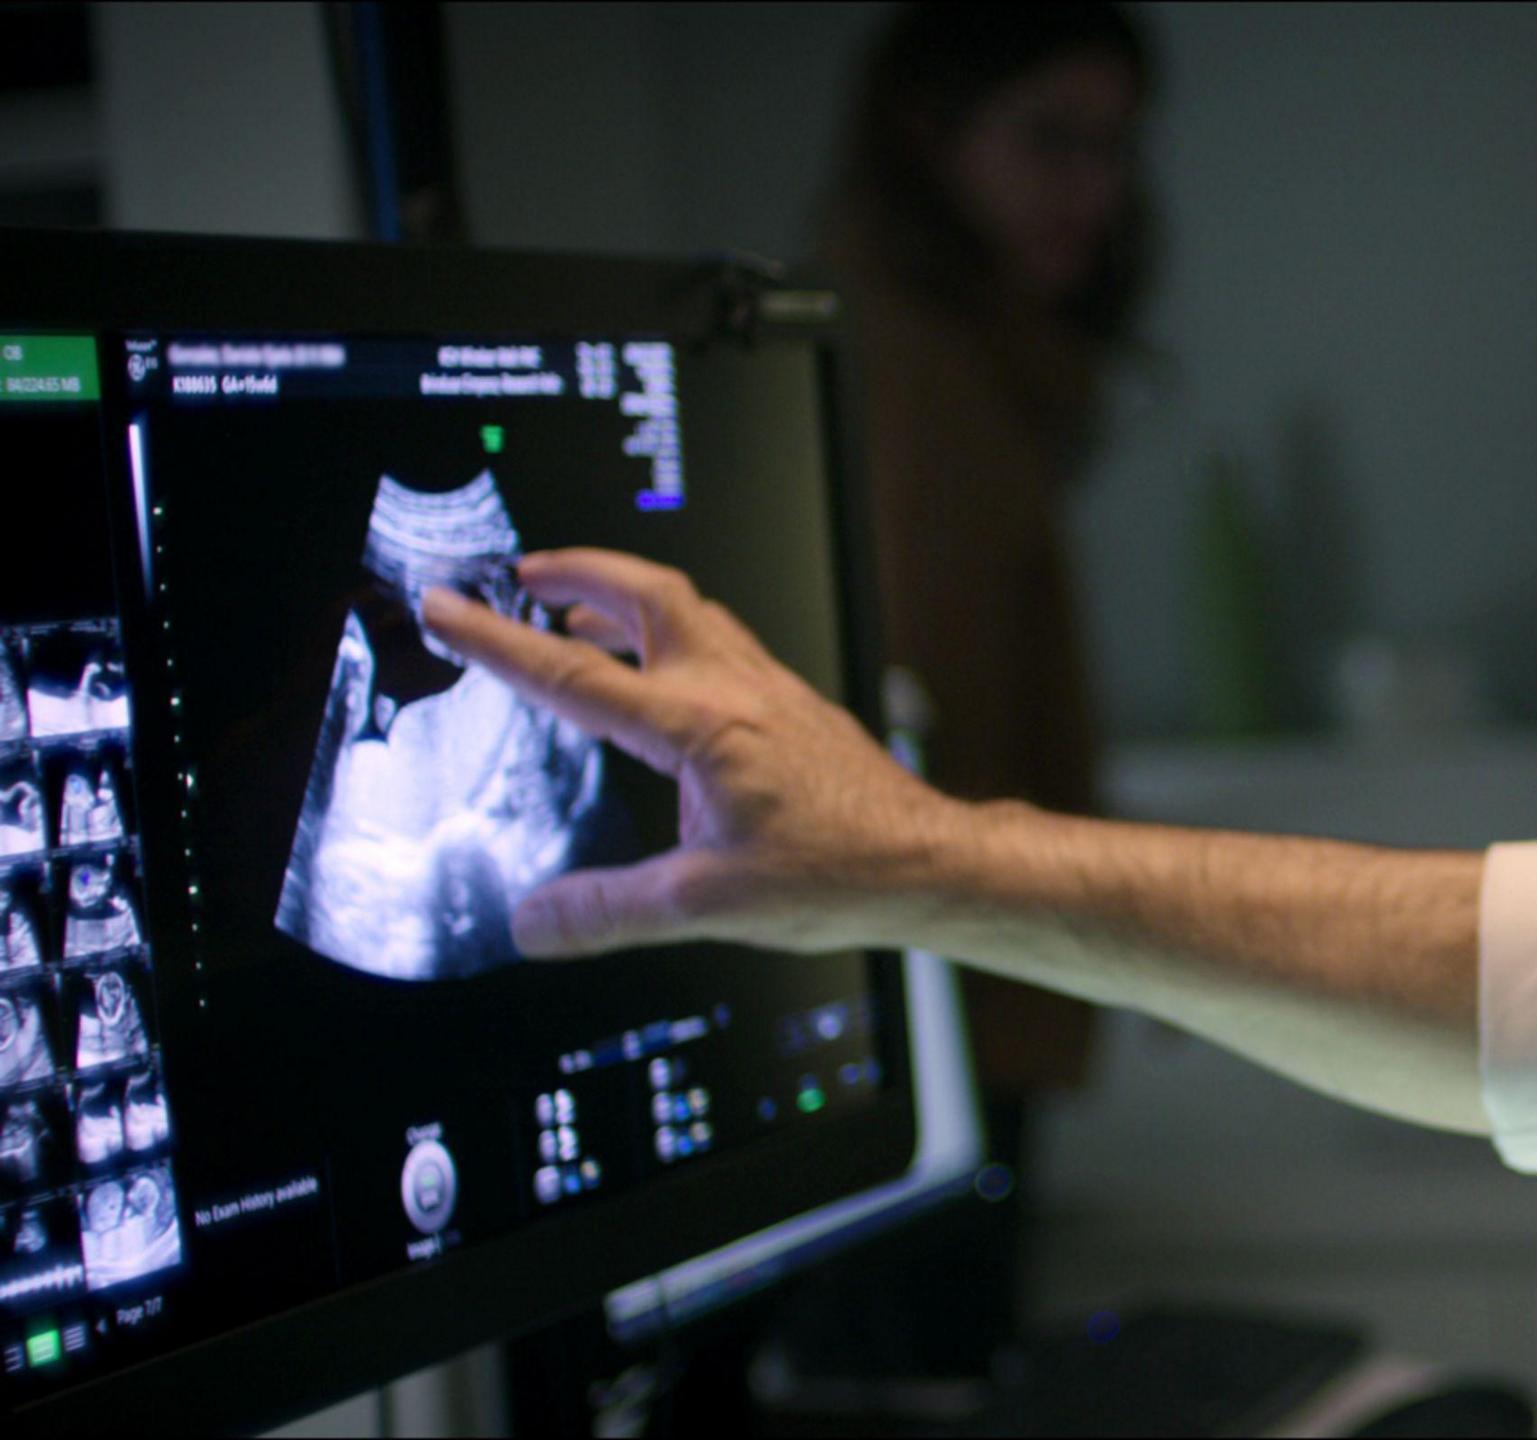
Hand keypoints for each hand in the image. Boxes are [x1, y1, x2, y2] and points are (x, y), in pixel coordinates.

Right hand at [420, 548, 964, 958]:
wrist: (924, 861)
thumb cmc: (838, 874)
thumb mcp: (705, 906)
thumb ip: (608, 912)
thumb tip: (532, 921)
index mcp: (699, 726)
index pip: (572, 672)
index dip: (496, 640)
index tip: (446, 608)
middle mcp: (734, 690)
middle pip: (644, 594)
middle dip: (575, 571)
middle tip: (522, 572)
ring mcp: (769, 688)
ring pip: (688, 611)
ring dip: (625, 598)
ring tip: (576, 610)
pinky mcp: (792, 704)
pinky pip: (719, 641)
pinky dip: (671, 632)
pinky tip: (663, 669)